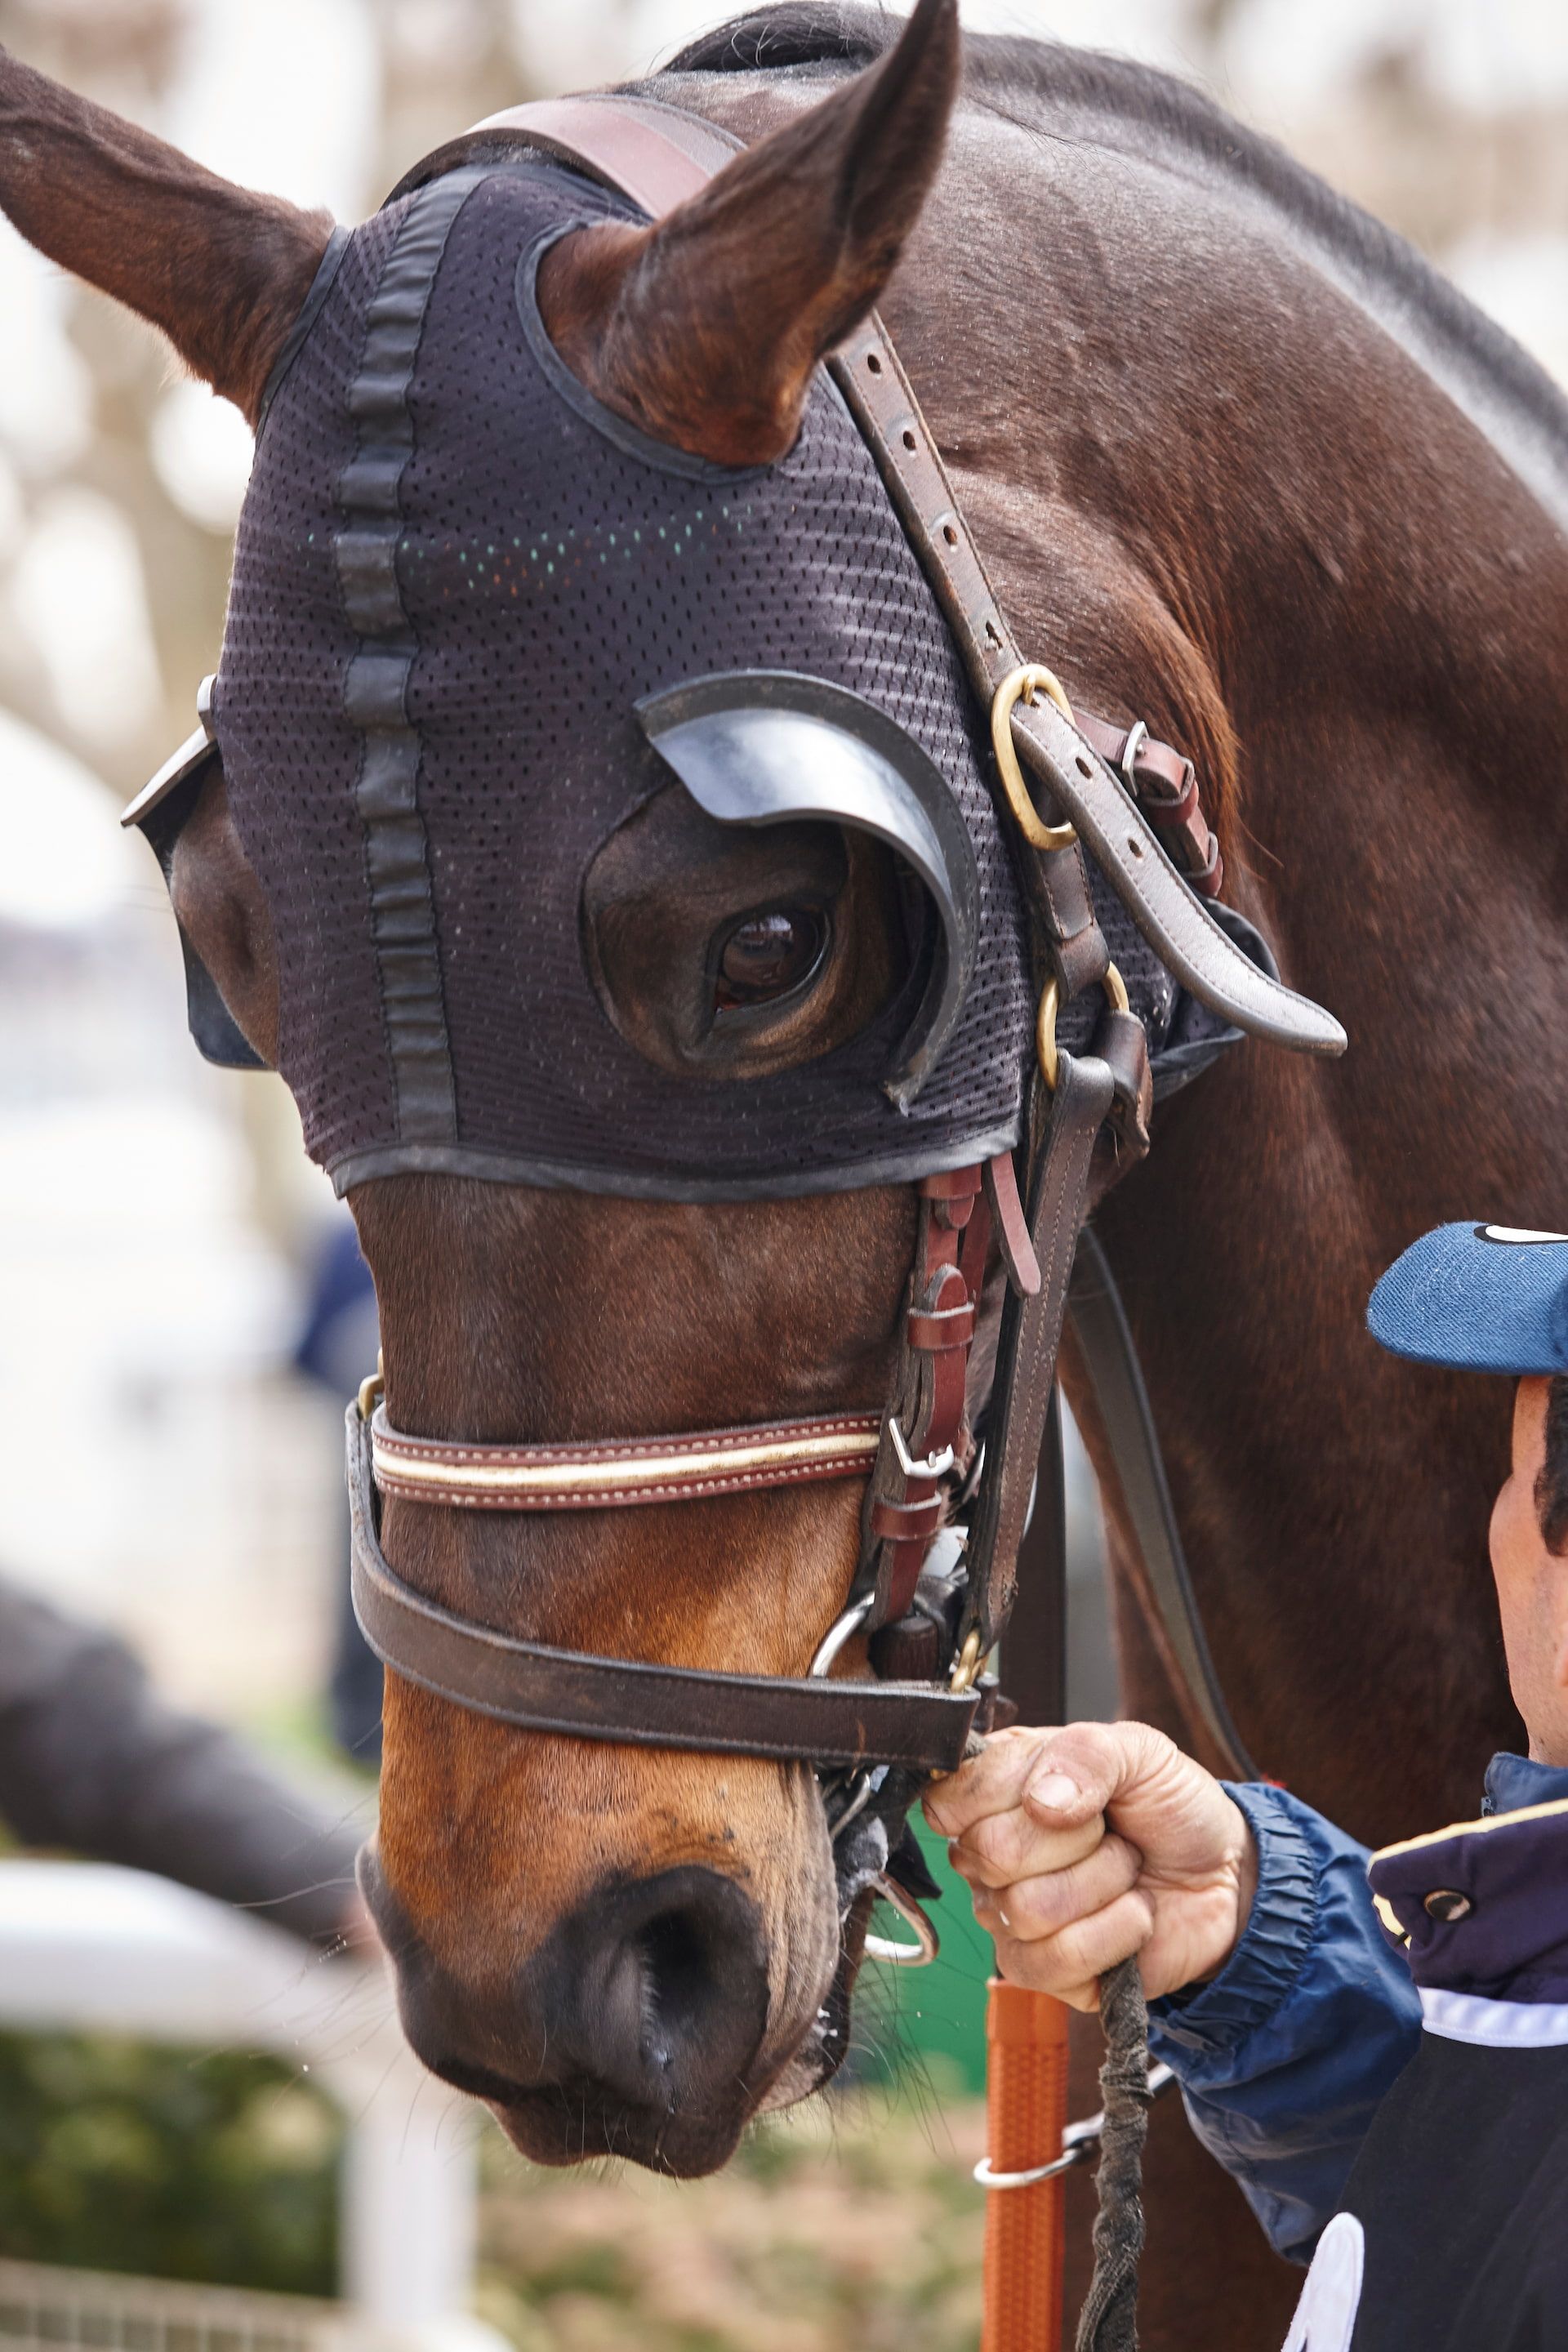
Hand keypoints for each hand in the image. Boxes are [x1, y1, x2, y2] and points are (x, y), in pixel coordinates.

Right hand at [923, 1720, 1257, 2009]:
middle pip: (990, 1853)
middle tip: (1108, 1830)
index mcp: (995, 1792)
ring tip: (1126, 1869)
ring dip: (1104, 1883)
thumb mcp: (1139, 1750)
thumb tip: (1040, 1802)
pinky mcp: (1045, 1973)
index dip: (1006, 1792)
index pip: (949, 1799)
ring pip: (1027, 1910)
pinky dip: (1117, 1930)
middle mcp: (989, 1858)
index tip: (1064, 1789)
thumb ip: (1086, 1754)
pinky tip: (1133, 1913)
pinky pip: (1058, 1959)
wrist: (1223, 1871)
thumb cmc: (1168, 1805)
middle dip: (1076, 1838)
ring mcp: (1011, 1919)